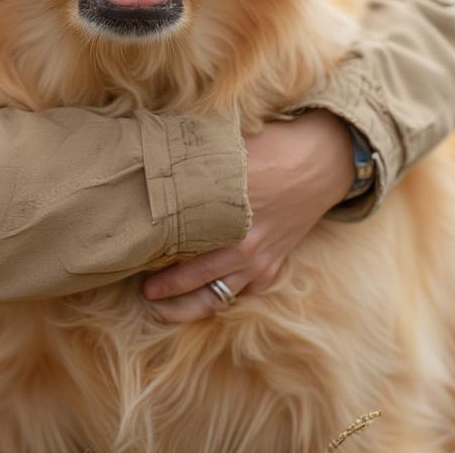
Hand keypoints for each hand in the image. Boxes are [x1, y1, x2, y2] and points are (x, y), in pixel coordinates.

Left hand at [141, 108, 354, 322]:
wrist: (321, 161)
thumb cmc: (273, 146)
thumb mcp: (232, 145)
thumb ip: (199, 159)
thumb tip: (161, 153)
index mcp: (227, 209)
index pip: (181, 237)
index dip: (155, 248)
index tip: (134, 251)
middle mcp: (242, 242)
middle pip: (194, 277)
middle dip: (165, 289)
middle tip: (142, 292)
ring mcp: (258, 260)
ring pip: (216, 297)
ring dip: (186, 306)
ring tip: (161, 308)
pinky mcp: (271, 267)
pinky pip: (240, 293)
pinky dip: (219, 298)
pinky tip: (200, 297)